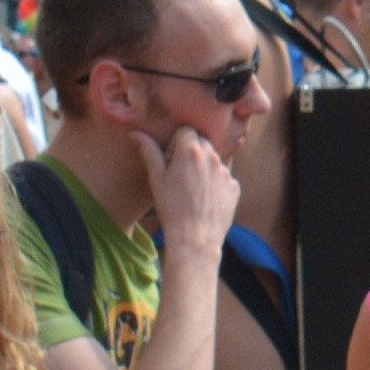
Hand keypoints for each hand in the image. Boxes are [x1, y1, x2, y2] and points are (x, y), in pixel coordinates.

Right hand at [133, 124, 241, 252]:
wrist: (195, 238)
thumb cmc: (171, 208)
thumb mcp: (156, 179)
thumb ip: (149, 151)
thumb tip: (134, 133)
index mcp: (191, 151)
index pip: (186, 131)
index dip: (176, 144)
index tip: (171, 160)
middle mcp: (213, 157)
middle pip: (202, 142)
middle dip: (192, 152)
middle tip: (181, 173)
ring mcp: (226, 172)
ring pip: (214, 159)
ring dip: (204, 166)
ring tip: (192, 189)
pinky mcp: (235, 187)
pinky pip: (224, 177)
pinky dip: (215, 182)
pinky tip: (205, 199)